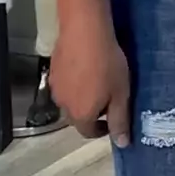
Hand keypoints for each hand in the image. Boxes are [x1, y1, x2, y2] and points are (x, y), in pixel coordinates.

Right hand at [50, 13, 130, 146]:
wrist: (85, 31)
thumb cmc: (108, 65)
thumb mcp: (121, 95)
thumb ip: (120, 121)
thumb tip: (122, 144)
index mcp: (81, 114)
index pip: (88, 133)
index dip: (101, 130)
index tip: (111, 121)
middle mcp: (63, 105)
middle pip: (77, 117)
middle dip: (91, 113)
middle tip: (107, 99)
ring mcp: (55, 87)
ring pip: (69, 100)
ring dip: (81, 97)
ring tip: (96, 82)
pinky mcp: (52, 69)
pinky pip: (65, 83)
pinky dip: (74, 82)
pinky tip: (85, 68)